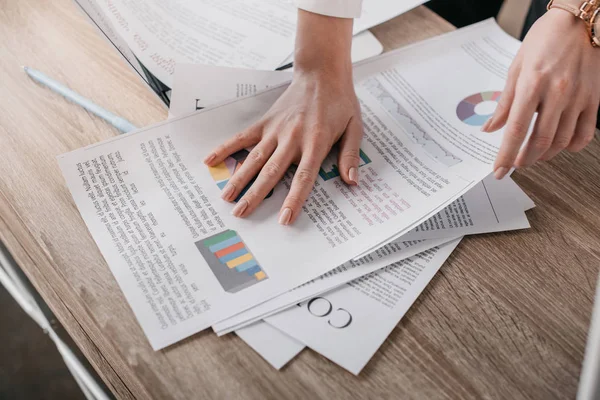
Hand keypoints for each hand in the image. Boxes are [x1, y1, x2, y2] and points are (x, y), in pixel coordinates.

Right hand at [204, 10, 360, 224]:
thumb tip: (352, 181)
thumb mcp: (355, 127)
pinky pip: (243, 137)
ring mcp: (275, 130)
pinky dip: (226, 148)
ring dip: (239, 179)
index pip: (303, 178)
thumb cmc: (340, 101)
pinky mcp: (265, 122)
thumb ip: (350, 156)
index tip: (284, 219)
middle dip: (256, 195)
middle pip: (271, 172)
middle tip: (241, 214)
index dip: (293, 199)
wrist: (321, 73)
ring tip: (226, 198)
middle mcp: (292, 139)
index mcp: (315, 143)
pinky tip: (211, 160)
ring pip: (254, 159)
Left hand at [483, 9, 599, 178]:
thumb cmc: (544, 40)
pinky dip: (572, 146)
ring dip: (545, 155)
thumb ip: (505, 102)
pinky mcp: (594, 98)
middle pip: (540, 140)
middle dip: (525, 159)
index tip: (499, 171)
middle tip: (515, 164)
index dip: (506, 155)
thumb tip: (491, 128)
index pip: (517, 130)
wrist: (580, 21)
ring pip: (562, 141)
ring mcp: (578, 97)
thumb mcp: (516, 68)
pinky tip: (561, 146)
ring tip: (534, 156)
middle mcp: (557, 93)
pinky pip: (585, 133)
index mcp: (532, 84)